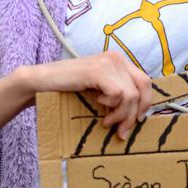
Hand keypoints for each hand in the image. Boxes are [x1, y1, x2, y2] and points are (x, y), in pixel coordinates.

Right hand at [25, 52, 154, 140]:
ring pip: (131, 95)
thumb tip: (138, 115)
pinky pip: (119, 94)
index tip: (135, 121)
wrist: (41, 82)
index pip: (145, 81)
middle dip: (135, 113)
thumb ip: (117, 93)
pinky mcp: (98, 71)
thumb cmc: (68, 89)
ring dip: (121, 114)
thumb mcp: (98, 89)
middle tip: (122, 130)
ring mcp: (107, 62)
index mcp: (118, 60)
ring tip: (107, 122)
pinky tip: (99, 104)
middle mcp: (116, 58)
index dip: (145, 103)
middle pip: (142, 88)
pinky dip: (112, 105)